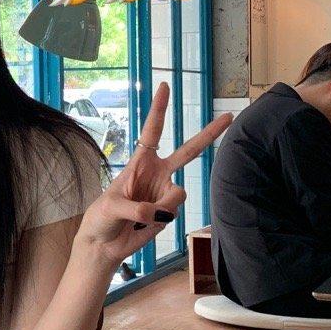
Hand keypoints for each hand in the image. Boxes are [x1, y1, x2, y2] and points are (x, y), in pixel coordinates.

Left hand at [75, 82, 230, 270]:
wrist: (105, 243)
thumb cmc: (101, 218)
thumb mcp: (111, 207)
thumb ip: (137, 207)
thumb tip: (162, 212)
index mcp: (139, 162)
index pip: (151, 131)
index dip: (159, 109)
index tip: (164, 86)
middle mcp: (157, 173)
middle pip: (189, 151)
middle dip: (209, 134)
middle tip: (229, 116)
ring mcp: (165, 192)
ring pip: (178, 194)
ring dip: (162, 206)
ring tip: (141, 215)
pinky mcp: (168, 211)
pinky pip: (173, 211)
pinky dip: (160, 218)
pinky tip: (146, 222)